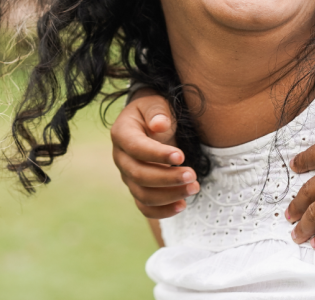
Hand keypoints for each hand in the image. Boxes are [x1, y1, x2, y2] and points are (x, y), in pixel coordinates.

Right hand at [110, 88, 198, 218]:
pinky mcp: (138, 188)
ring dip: (169, 195)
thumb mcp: (155, 103)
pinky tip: (182, 205)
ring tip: (194, 188)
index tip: (181, 156)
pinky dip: (162, 210)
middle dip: (167, 178)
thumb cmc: (155, 111)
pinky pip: (145, 206)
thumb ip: (157, 112)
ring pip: (143, 194)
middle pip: (139, 175)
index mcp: (122, 133)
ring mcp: (128, 175)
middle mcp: (121, 157)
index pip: (136, 148)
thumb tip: (159, 125)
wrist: (151, 121)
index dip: (157, 154)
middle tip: (193, 176)